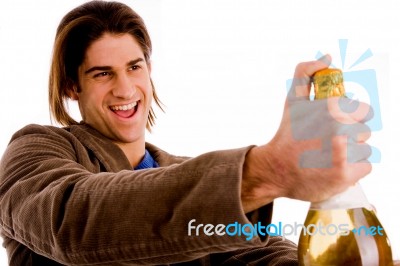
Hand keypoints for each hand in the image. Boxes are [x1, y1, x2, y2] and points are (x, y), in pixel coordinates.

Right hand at [242, 55, 372, 211]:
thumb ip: (306, 74)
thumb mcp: (293, 101)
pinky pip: (365, 166)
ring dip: (351, 153)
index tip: (335, 125)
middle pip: (364, 131)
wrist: (277, 170)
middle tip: (328, 142)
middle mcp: (340, 128)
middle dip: (350, 136)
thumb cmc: (287, 135)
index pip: (364, 111)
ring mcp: (345, 152)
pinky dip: (352, 169)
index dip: (351, 118)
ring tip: (329, 155)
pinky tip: (334, 167)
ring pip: (366, 149)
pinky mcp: (347, 173)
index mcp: (332, 108)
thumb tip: (327, 58)